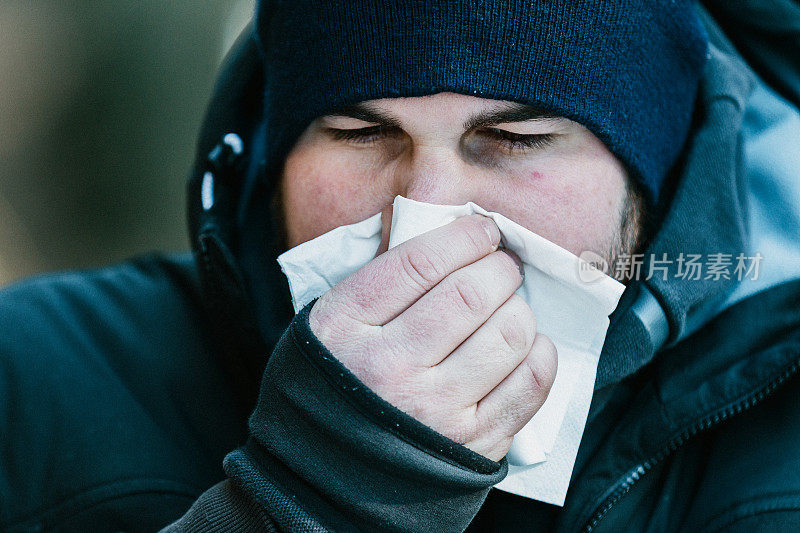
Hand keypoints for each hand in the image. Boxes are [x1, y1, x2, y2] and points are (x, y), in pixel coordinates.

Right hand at [309, 214, 556, 460]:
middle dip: (499, 267)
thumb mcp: (330, 327)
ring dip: (519, 308)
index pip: (419, 263)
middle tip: (501, 267)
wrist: (326, 478)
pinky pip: (531, 383)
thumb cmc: (331, 387)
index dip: (464, 236)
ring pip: (508, 333)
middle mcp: (389, 369)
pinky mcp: (473, 443)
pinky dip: (540, 353)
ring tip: (507, 309)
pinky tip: (524, 346)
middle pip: (471, 293)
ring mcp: (434, 410)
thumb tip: (452, 241)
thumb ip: (379, 284)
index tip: (483, 230)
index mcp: (345, 328)